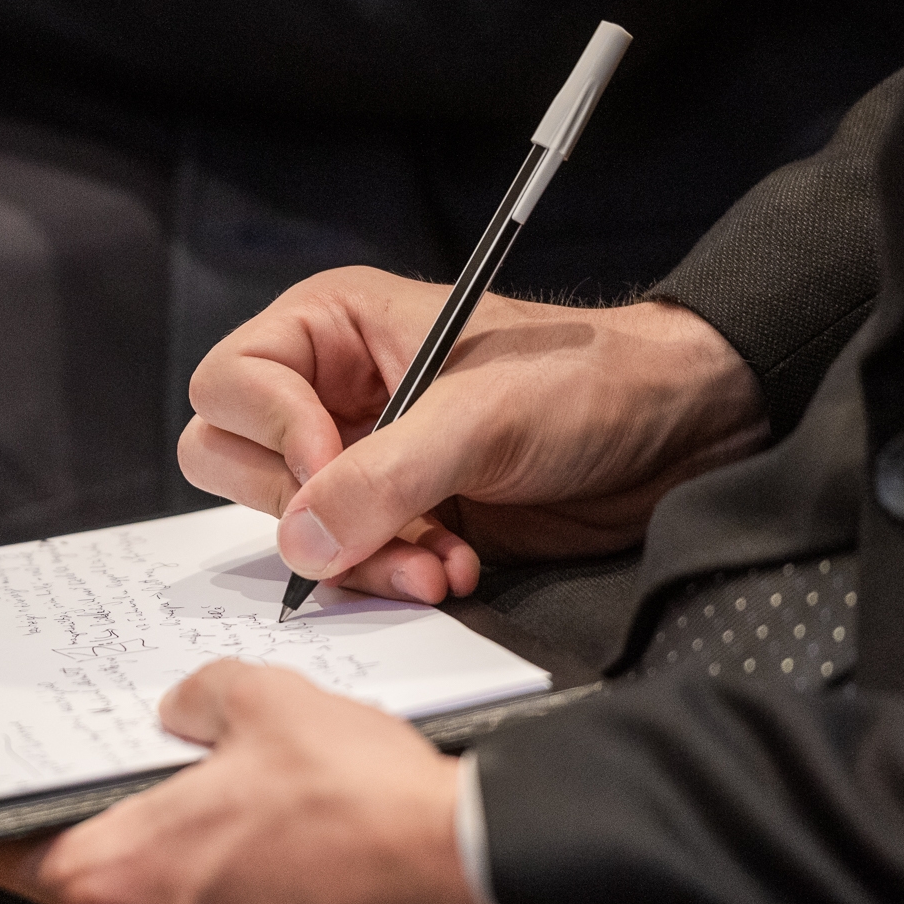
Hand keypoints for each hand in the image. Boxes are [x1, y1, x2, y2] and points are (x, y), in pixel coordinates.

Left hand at [0, 660, 505, 903]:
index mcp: (120, 877)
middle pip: (99, 889)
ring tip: (260, 825)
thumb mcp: (267, 701)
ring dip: (194, 881)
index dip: (0, 826)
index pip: (13, 858)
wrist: (476, 886)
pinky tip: (298, 871)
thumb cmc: (365, 804)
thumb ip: (198, 698)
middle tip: (176, 789)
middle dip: (129, 839)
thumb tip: (184, 709)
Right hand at [180, 266, 767, 603]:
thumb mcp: (479, 419)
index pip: (229, 385)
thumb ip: (382, 479)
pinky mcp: (388, 514)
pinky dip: (389, 576)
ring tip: (439, 564)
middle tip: (378, 525)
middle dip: (305, 510)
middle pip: (231, 457)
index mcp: (329, 327)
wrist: (674, 436)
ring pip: (286, 525)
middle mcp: (326, 389)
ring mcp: (352, 455)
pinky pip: (341, 562)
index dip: (272, 433)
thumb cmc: (585, 382)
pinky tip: (455, 568)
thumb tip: (300, 542)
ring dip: (356, 557)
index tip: (332, 465)